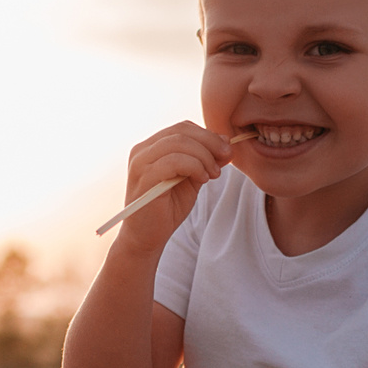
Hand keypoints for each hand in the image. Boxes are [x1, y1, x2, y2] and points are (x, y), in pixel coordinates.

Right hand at [114, 120, 236, 245]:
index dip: (208, 136)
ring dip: (204, 156)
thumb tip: (226, 141)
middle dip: (210, 142)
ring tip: (213, 174)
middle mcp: (142, 151)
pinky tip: (202, 179)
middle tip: (226, 158)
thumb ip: (205, 160)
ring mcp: (140, 163)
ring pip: (179, 143)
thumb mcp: (191, 180)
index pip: (182, 128)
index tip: (226, 151)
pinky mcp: (144, 178)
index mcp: (151, 147)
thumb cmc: (167, 209)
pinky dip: (194, 167)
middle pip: (182, 131)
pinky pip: (174, 161)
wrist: (147, 239)